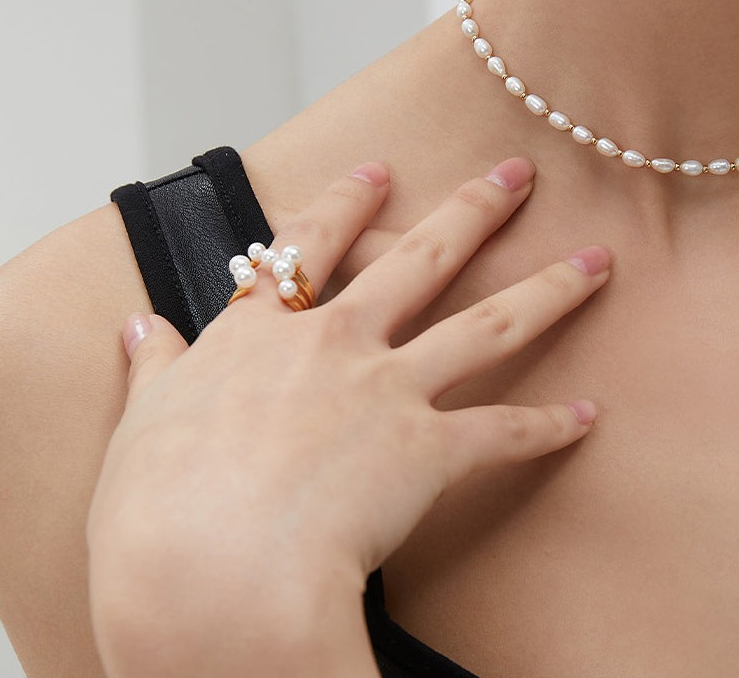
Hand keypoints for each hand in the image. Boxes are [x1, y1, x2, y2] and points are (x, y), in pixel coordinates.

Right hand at [86, 157, 609, 677]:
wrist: (211, 569)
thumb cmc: (161, 509)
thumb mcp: (142, 426)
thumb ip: (154, 370)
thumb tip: (142, 329)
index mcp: (262, 333)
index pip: (310, 246)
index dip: (346, 202)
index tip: (379, 170)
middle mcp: (336, 344)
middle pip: (422, 258)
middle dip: (476, 208)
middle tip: (519, 172)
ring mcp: (388, 390)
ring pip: (486, 325)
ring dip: (547, 289)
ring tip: (596, 260)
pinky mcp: (427, 450)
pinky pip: (501, 433)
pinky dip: (546, 427)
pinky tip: (585, 415)